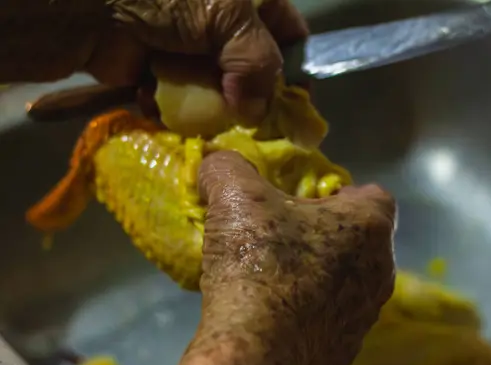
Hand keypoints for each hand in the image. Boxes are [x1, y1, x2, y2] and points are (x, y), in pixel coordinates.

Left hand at [1, 0, 307, 116]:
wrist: (87, 6)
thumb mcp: (227, 16)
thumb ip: (258, 62)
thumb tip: (259, 111)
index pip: (287, 30)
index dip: (296, 65)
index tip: (296, 101)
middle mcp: (218, 23)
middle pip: (253, 67)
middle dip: (252, 95)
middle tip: (254, 122)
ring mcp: (188, 48)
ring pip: (220, 89)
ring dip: (213, 105)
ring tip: (205, 114)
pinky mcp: (162, 71)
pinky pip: (185, 98)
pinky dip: (179, 106)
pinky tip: (163, 100)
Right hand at [162, 151, 396, 364]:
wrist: (253, 344)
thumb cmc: (256, 261)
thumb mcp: (234, 195)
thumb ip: (228, 166)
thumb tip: (218, 160)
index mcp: (368, 224)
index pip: (373, 195)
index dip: (341, 193)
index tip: (308, 201)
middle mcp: (381, 268)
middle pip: (361, 238)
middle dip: (328, 233)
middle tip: (286, 235)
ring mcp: (367, 312)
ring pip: (351, 279)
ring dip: (324, 272)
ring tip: (282, 274)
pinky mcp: (349, 346)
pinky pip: (335, 317)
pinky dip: (315, 311)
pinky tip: (282, 311)